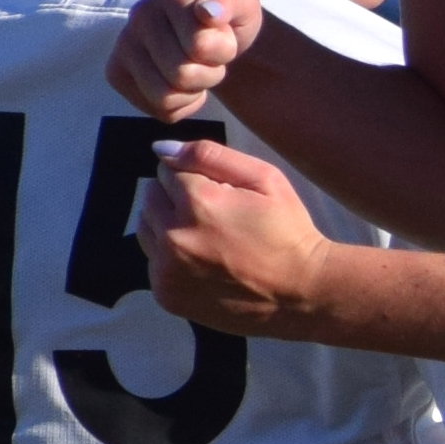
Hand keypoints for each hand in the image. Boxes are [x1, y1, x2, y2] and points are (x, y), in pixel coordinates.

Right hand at [107, 0, 267, 125]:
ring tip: (197, 68)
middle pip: (181, 75)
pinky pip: (155, 109)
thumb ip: (230, 0)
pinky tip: (182, 83)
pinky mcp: (117, 72)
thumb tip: (208, 12)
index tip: (223, 34)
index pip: (200, 46)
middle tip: (211, 57)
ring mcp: (124, 43)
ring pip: (164, 96)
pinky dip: (179, 105)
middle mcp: (140, 14)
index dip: (223, 50)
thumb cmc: (228, 13)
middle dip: (209, 73)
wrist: (211, 29)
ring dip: (192, 91)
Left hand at [137, 136, 333, 332]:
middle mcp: (174, 236)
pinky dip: (169, 257)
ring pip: (145, 228)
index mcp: (197, 201)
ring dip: (166, 225)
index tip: (218, 193)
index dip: (194, 177)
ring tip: (203, 236)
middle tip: (211, 214)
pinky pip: (152, 261)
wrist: (300, 293)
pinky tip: (200, 262)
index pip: (167, 169)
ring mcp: (166, 270)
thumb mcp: (264, 178)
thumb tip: (161, 149)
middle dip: (175, 198)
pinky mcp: (166, 295)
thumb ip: (210, 155)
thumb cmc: (287, 230)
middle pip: (150, 196)